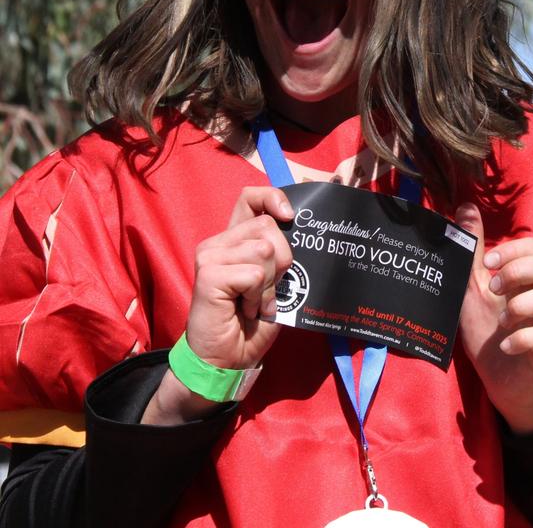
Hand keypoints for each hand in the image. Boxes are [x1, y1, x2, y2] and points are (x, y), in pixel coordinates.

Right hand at [185, 186, 293, 370]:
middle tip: (264, 291)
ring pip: (264, 251)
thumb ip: (277, 255)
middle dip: (281, 262)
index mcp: (233, 240)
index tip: (290, 217)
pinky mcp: (208, 274)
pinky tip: (244, 310)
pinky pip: (253, 275)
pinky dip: (258, 298)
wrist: (226, 361)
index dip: (273, 198)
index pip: (250, 198)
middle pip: (268, 227)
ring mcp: (209, 256)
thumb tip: (297, 228)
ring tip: (252, 303)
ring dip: (268, 285)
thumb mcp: (272, 282)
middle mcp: (218, 242)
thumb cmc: (250, 323)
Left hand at [455, 202, 532, 433]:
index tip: (489, 262)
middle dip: (519, 271)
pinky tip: (504, 343)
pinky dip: (522, 338)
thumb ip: (473, 249)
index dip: (516, 249)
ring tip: (500, 319)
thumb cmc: (487, 327)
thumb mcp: (474, 285)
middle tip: (494, 287)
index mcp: (529, 279)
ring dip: (522, 304)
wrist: (497, 378)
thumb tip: (466, 206)